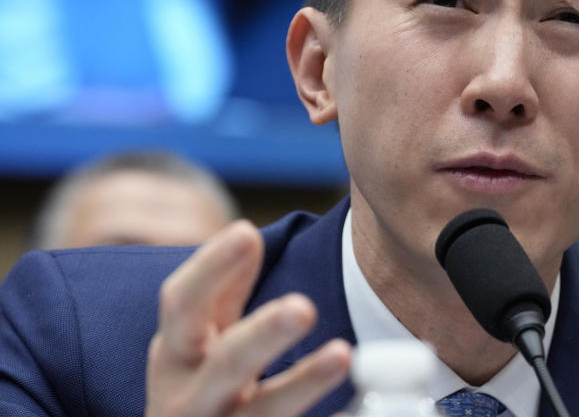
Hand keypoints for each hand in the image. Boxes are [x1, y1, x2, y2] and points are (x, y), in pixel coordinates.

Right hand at [146, 220, 350, 416]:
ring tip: (341, 354)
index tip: (246, 232)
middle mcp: (189, 400)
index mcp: (175, 357)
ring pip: (263, 413)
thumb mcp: (193, 344)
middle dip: (263, 334)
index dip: (210, 268)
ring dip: (303, 384)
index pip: (182, 305)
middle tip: (303, 307)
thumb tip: (247, 232)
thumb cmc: (195, 393)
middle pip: (226, 363)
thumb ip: (221, 293)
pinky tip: (350, 413)